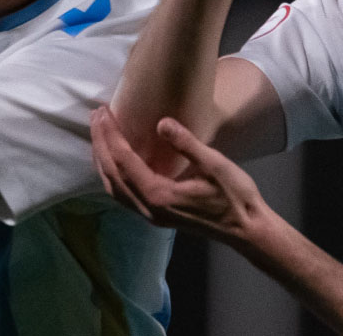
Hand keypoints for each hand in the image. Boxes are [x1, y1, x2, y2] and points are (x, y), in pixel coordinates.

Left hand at [91, 106, 268, 246]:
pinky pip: (123, 194)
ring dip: (103, 159)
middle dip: (100, 143)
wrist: (247, 230)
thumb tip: (161, 122)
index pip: (123, 161)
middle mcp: (148, 208)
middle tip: (95, 115)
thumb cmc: (235, 196)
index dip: (110, 135)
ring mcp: (151, 215)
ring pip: (114, 187)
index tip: (103, 112)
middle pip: (111, 174)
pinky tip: (115, 159)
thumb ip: (186, 143)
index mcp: (159, 195)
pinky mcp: (156, 216)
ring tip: (100, 133)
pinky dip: (113, 174)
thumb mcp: (215, 164)